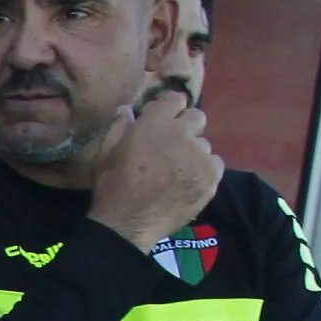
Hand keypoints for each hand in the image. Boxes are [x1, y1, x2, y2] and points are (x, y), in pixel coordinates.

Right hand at [88, 91, 221, 251]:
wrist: (129, 222)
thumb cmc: (112, 185)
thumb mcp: (105, 153)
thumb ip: (119, 127)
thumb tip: (127, 110)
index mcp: (155, 123)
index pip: (176, 99)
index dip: (170, 108)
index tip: (163, 119)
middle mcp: (182, 134)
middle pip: (197, 117)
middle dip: (186, 126)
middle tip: (172, 145)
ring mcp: (200, 156)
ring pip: (204, 145)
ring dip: (193, 152)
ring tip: (178, 170)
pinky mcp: (212, 176)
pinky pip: (215, 164)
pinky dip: (204, 170)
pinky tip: (188, 182)